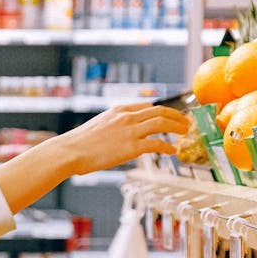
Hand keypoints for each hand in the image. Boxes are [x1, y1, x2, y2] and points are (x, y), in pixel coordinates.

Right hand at [51, 102, 190, 175]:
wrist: (70, 151)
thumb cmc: (79, 143)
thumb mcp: (98, 126)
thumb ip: (113, 126)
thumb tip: (119, 134)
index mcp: (119, 110)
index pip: (146, 106)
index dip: (162, 110)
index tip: (170, 115)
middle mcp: (127, 117)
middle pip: (159, 111)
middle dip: (176, 115)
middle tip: (185, 121)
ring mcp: (130, 131)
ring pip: (162, 123)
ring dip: (177, 127)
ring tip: (185, 132)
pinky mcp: (131, 147)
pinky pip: (157, 144)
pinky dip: (168, 147)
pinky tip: (173, 151)